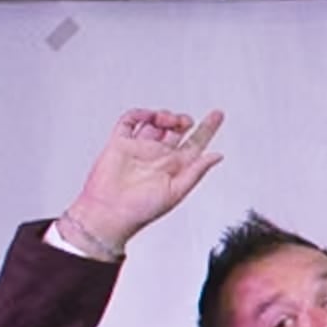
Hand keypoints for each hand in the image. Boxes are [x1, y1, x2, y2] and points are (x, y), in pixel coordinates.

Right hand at [63, 106, 225, 257]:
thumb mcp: (177, 192)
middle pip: (176, 130)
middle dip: (183, 120)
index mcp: (175, 167)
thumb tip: (217, 156)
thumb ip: (197, 171)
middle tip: (184, 121)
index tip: (218, 115)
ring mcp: (139, 148)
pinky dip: (139, 114)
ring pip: (155, 123)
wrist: (109, 213)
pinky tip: (147, 116)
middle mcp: (158, 156)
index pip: (196, 143)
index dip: (208, 128)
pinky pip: (129, 122)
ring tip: (167, 120)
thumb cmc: (141, 210)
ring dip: (164, 116)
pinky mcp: (119, 144)